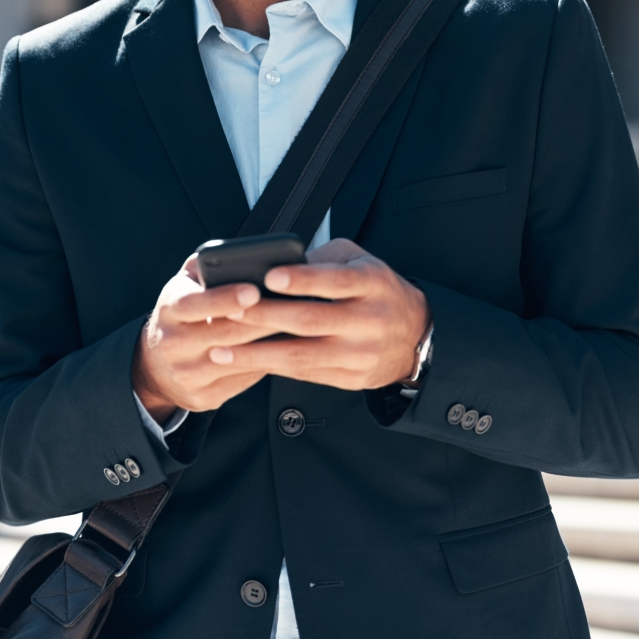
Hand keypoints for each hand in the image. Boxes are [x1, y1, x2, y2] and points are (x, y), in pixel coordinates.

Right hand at [132, 256, 282, 417]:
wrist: (154, 366)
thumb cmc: (182, 314)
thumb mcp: (185, 284)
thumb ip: (208, 265)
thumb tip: (241, 254)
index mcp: (170, 309)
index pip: (195, 303)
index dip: (225, 298)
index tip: (253, 290)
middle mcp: (173, 343)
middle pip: (225, 333)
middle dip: (262, 320)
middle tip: (294, 308)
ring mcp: (187, 374)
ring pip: (238, 359)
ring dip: (270, 344)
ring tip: (297, 328)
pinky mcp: (203, 397)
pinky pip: (243, 380)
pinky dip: (267, 364)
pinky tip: (286, 350)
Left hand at [217, 239, 429, 390]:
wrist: (416, 336)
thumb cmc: (378, 292)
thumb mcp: (363, 262)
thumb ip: (325, 259)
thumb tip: (278, 264)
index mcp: (372, 283)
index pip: (336, 281)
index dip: (302, 279)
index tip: (270, 276)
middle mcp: (368, 320)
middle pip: (311, 320)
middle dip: (265, 317)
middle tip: (229, 311)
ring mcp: (360, 353)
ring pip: (302, 355)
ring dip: (257, 353)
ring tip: (222, 349)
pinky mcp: (351, 378)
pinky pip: (305, 374)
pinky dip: (272, 368)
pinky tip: (246, 362)